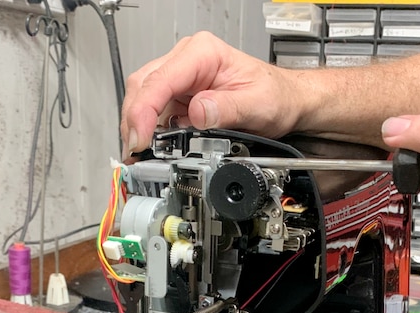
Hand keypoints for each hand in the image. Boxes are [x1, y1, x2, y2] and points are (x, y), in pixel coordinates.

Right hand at [120, 32, 304, 155]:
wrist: (285, 101)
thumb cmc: (275, 95)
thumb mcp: (257, 104)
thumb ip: (227, 108)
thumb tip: (197, 114)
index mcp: (203, 53)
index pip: (160, 79)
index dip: (144, 110)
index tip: (141, 137)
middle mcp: (187, 61)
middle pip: (143, 86)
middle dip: (134, 120)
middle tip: (135, 150)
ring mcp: (181, 79)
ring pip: (142, 98)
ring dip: (137, 126)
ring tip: (139, 153)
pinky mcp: (179, 97)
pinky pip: (154, 112)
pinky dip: (148, 131)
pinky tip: (149, 146)